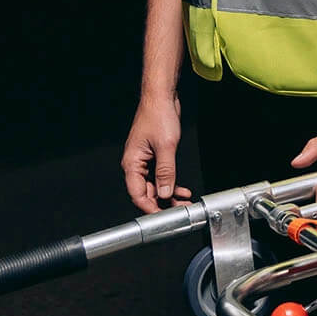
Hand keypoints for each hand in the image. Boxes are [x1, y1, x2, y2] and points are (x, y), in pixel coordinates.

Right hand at [122, 92, 190, 212]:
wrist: (161, 98)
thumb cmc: (158, 116)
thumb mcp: (166, 146)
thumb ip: (166, 171)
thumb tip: (165, 192)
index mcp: (132, 163)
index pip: (138, 193)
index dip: (150, 207)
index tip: (163, 216)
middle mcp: (136, 164)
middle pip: (147, 191)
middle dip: (163, 203)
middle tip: (180, 210)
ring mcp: (145, 160)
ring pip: (155, 185)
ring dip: (169, 194)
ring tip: (184, 201)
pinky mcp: (154, 156)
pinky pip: (160, 175)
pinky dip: (170, 183)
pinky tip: (181, 189)